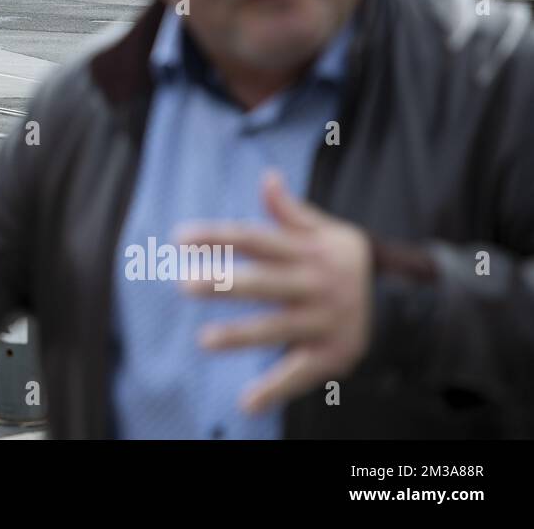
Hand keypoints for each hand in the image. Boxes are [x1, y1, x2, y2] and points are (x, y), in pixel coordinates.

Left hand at [178, 171, 372, 414]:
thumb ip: (288, 210)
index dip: (218, 237)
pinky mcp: (334, 354)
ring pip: (278, 329)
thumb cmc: (336, 256)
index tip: (179, 237)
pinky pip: (300, 372)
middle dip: (225, 284)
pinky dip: (275, 389)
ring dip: (241, 336)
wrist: (401, 292)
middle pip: (263, 283)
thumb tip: (268, 178)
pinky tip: (246, 402)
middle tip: (185, 285)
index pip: (255, 238)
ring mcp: (325, 321)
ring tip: (205, 341)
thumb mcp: (321, 228)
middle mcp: (316, 284)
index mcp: (306, 249)